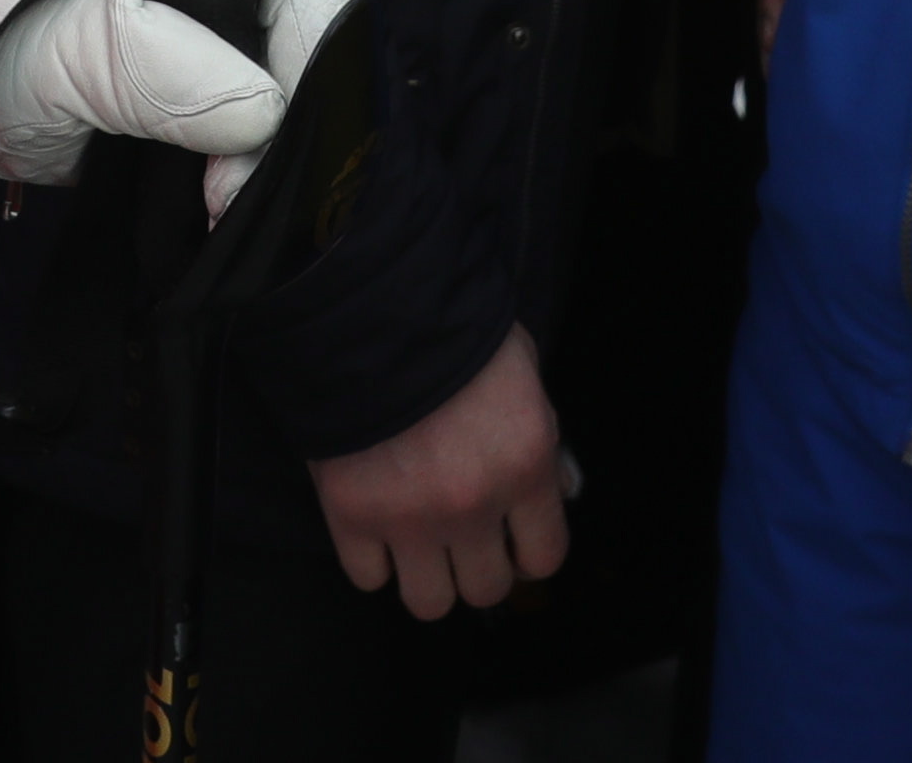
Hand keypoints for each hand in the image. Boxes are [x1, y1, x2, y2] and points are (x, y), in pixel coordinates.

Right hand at [308, 329, 567, 619]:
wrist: (370, 309)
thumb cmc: (454, 330)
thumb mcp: (524, 373)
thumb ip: (542, 437)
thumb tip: (560, 491)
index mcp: (524, 466)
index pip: (544, 557)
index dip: (528, 553)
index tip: (512, 542)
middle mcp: (473, 504)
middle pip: (486, 590)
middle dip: (476, 566)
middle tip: (461, 537)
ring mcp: (410, 517)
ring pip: (429, 603)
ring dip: (426, 577)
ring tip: (417, 543)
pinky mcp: (352, 515)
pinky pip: (368, 578)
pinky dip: (372, 559)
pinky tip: (375, 525)